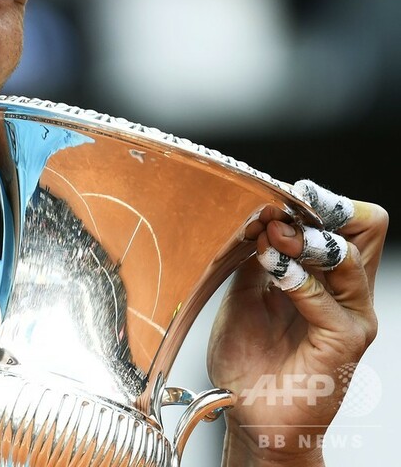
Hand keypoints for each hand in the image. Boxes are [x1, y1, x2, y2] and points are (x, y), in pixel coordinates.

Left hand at [207, 180, 387, 465]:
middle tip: (284, 208)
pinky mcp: (344, 344)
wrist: (251, 413)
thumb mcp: (243, 293)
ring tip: (273, 236)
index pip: (347, 220)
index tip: (279, 195)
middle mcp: (347, 291)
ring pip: (350, 258)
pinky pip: (328, 302)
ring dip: (306, 240)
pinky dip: (297, 280)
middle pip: (366, 227)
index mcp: (326, 275)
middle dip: (324, 209)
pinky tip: (273, 271)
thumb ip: (253, 256)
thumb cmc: (249, 358)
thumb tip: (256, 215)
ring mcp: (351, 317)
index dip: (319, 201)